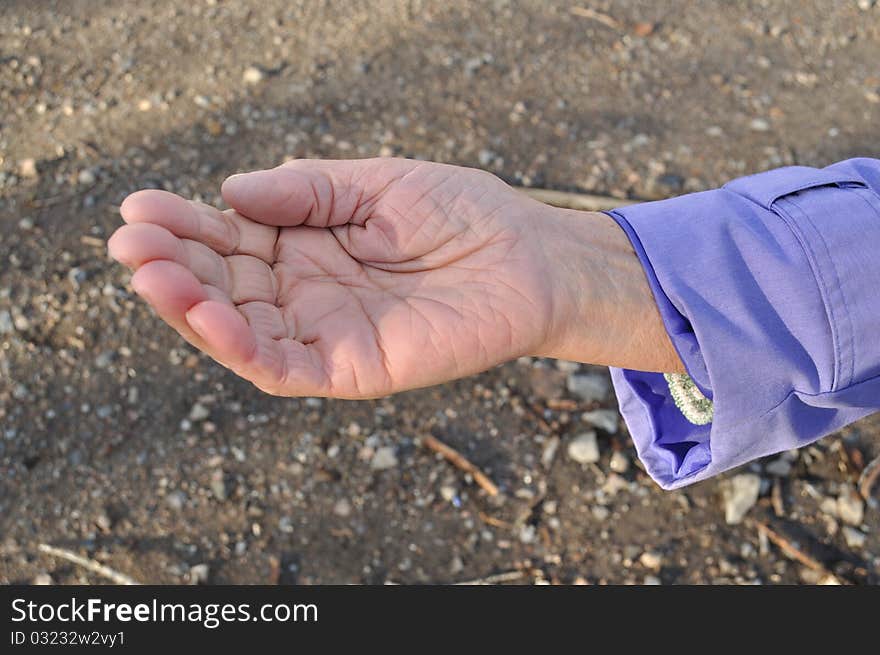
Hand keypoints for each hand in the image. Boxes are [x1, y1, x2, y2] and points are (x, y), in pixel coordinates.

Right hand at [109, 158, 680, 397]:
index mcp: (305, 247)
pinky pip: (284, 368)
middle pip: (222, 287)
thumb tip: (230, 192)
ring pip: (240, 332)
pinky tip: (206, 314)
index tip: (138, 206)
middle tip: (128, 241)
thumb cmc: (460, 213)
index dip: (184, 225)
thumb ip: (306, 190)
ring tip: (149, 274)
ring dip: (190, 308)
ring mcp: (326, 333)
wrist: (529, 256)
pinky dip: (241, 347)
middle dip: (172, 266)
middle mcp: (306, 294)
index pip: (229, 240)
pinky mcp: (352, 368)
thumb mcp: (375, 183)